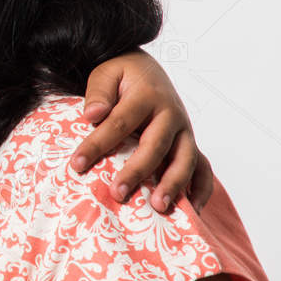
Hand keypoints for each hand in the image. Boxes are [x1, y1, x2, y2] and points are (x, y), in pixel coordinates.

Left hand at [75, 51, 214, 211]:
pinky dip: (201, 189)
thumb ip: (98, 92)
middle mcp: (171, 114)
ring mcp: (184, 131)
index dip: (97, 144)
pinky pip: (203, 168)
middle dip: (137, 171)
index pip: (118, 123)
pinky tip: (193, 211)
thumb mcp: (105, 73)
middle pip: (155, 146)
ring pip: (184, 159)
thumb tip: (93, 114)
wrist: (148, 70)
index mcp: (146, 95)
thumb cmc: (122, 75)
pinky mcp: (190, 143)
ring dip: (173, 184)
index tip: (76, 164)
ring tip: (157, 206)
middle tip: (118, 193)